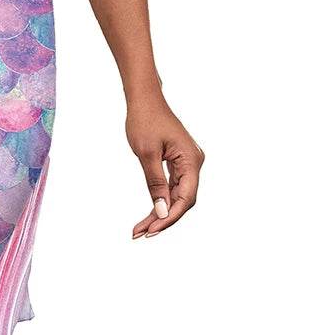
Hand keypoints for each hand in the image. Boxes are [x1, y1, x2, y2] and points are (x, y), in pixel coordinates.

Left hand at [126, 90, 203, 239]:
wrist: (144, 99)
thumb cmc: (144, 121)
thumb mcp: (146, 154)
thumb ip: (155, 183)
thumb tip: (161, 211)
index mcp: (191, 160)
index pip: (185, 198)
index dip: (169, 217)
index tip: (151, 230)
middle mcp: (194, 162)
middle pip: (183, 201)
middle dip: (163, 219)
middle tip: (141, 234)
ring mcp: (188, 163)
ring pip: (177, 197)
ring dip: (160, 213)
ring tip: (140, 230)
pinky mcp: (179, 163)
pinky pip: (173, 188)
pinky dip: (160, 201)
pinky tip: (149, 215)